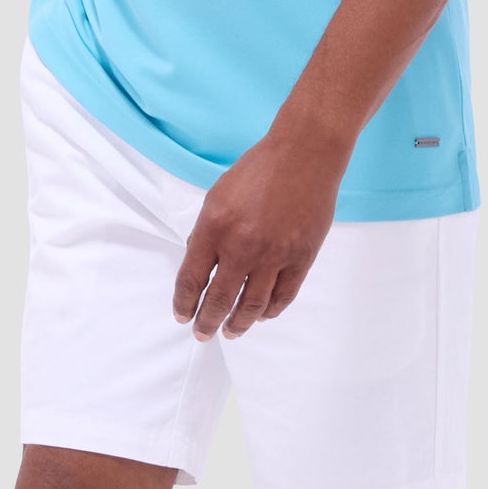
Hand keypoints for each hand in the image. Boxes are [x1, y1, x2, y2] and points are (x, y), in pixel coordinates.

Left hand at [173, 126, 348, 338]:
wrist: (304, 155)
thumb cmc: (259, 170)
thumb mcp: (217, 196)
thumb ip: (206, 232)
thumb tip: (200, 266)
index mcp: (214, 227)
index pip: (191, 279)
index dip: (184, 303)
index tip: (182, 316)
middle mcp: (242, 246)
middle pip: (219, 299)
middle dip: (207, 322)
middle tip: (203, 333)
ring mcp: (274, 255)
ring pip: (252, 306)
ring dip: (239, 324)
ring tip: (231, 331)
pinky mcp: (301, 258)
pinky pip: (282, 296)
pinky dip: (270, 311)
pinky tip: (261, 315)